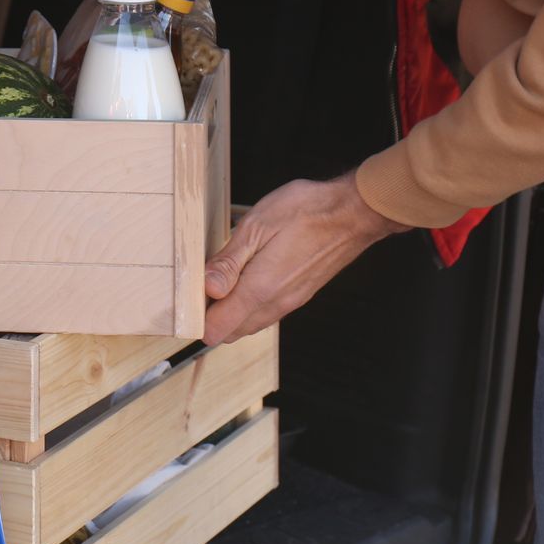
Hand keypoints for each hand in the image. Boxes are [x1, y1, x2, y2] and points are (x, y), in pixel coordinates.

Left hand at [203, 175, 406, 344]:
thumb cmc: (306, 212)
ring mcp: (290, 302)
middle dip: (212, 316)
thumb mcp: (256, 226)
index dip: (198, 318)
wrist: (354, 213)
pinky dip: (250, 305)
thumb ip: (229, 262)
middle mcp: (275, 304)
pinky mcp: (300, 295)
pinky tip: (247, 278)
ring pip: (250, 324)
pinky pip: (267, 313)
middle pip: (231, 331)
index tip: (188, 297)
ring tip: (222, 279)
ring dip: (232, 312)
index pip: (218, 329)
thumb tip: (208, 290)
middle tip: (202, 284)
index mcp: (260, 290)